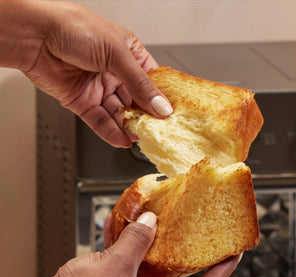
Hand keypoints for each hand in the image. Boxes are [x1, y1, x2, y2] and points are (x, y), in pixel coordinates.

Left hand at [18, 1, 171, 146]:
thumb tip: (161, 106)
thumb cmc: (73, 27)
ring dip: (128, 127)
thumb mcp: (116, 53)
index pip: (151, 81)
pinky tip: (121, 140)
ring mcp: (98, 88)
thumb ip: (140, 84)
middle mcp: (115, 72)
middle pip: (136, 101)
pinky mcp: (82, 102)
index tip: (171, 115)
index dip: (161, 99)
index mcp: (128, 53)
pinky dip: (110, 132)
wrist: (34, 35)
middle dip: (145, 117)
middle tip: (156, 131)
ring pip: (118, 113)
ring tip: (139, 138)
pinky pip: (100, 121)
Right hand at [29, 212, 238, 276]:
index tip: (234, 255)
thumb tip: (150, 221)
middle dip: (182, 263)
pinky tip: (130, 245)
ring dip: (153, 263)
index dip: (221, 272)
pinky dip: (133, 270)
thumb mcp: (117, 264)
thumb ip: (138, 239)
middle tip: (194, 242)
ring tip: (159, 237)